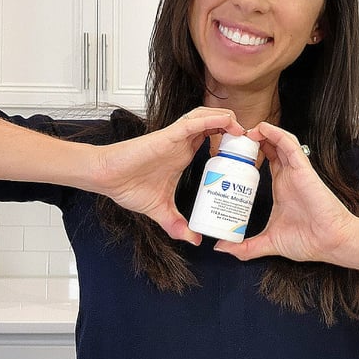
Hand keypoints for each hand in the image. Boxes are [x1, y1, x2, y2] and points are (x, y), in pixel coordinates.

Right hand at [90, 107, 243, 244]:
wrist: (106, 178)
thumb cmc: (128, 186)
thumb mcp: (160, 210)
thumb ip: (177, 224)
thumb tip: (194, 240)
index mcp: (184, 153)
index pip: (213, 139)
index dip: (230, 142)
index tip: (246, 154)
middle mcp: (182, 141)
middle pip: (215, 125)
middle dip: (234, 129)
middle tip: (251, 141)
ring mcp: (176, 136)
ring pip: (207, 118)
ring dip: (227, 120)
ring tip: (244, 130)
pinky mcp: (168, 135)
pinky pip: (194, 122)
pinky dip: (212, 120)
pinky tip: (227, 122)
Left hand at [214, 122, 355, 262]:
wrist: (329, 242)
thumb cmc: (308, 240)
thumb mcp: (269, 242)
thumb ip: (245, 247)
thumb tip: (222, 247)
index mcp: (281, 185)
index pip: (264, 160)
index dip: (249, 153)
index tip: (231, 151)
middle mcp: (288, 174)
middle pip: (270, 147)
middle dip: (253, 139)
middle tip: (234, 136)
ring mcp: (296, 170)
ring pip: (279, 141)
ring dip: (263, 132)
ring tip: (246, 130)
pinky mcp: (303, 169)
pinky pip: (289, 145)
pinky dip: (276, 134)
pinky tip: (262, 129)